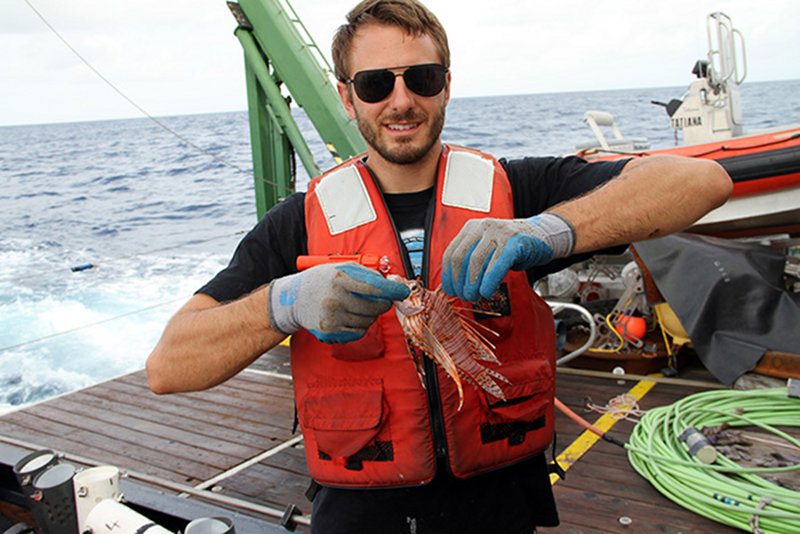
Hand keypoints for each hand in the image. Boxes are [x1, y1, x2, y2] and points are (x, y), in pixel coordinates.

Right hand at [268, 262, 409, 343]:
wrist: (294, 300)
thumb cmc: (320, 281)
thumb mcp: (340, 268)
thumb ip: (365, 274)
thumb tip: (389, 284)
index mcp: (339, 280)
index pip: (373, 287)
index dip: (392, 290)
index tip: (403, 292)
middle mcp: (335, 300)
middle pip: (374, 307)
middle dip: (383, 303)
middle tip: (381, 299)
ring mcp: (332, 319)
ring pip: (368, 321)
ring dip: (371, 315)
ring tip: (360, 306)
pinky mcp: (331, 333)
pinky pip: (358, 332)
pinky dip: (361, 325)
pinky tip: (352, 316)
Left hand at [441, 213, 574, 300]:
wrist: (540, 237)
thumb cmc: (511, 247)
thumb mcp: (486, 248)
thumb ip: (470, 260)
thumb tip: (454, 284)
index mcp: (471, 228)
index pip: (451, 252)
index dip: (448, 275)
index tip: (450, 290)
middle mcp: (482, 227)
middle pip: (461, 258)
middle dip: (460, 282)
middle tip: (464, 296)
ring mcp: (498, 232)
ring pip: (477, 261)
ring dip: (473, 284)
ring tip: (475, 296)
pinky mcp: (514, 242)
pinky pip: (497, 264)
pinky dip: (489, 282)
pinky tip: (487, 292)